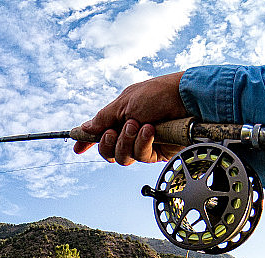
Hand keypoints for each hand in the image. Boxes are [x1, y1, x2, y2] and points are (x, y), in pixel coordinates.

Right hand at [73, 71, 188, 164]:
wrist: (187, 99)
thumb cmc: (158, 94)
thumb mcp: (125, 102)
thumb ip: (103, 118)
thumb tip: (85, 127)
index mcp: (120, 116)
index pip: (99, 132)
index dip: (87, 141)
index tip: (77, 148)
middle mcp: (130, 131)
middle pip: (108, 151)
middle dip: (108, 143)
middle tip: (115, 131)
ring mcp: (143, 143)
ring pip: (122, 157)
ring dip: (127, 142)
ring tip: (139, 126)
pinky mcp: (156, 152)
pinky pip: (140, 156)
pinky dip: (143, 143)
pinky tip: (151, 132)